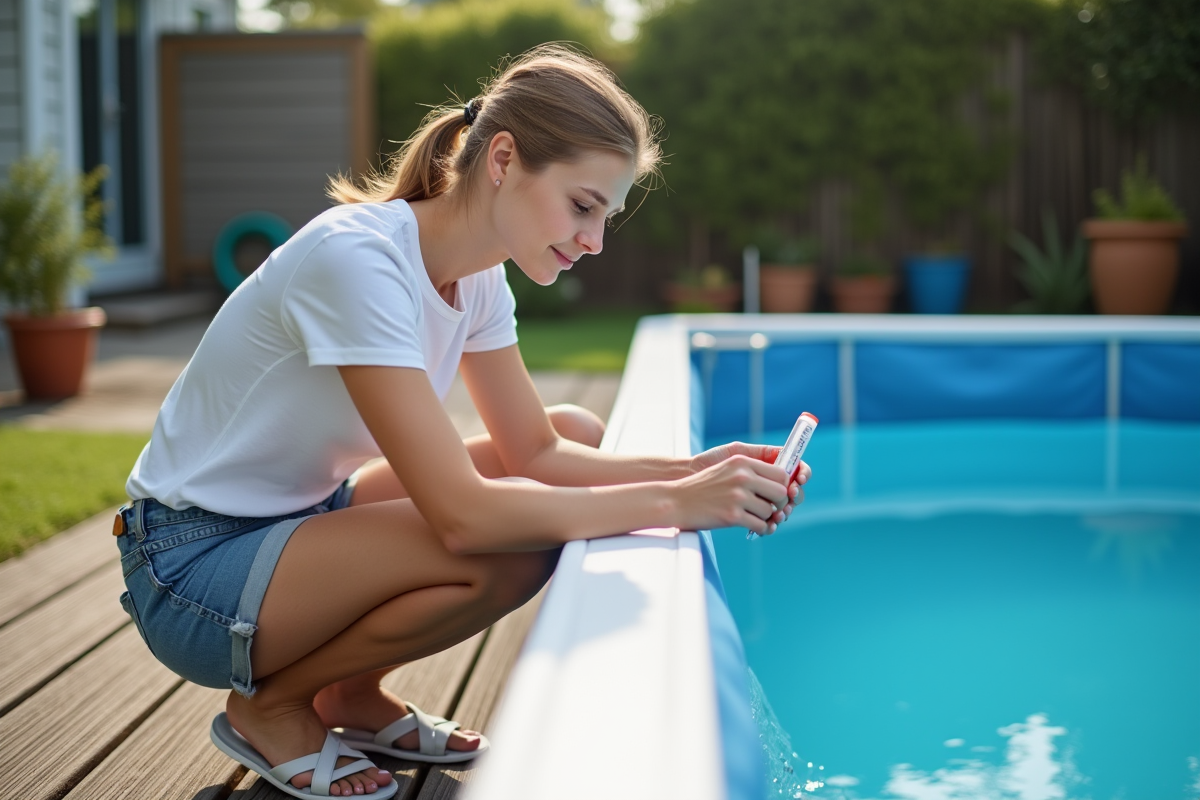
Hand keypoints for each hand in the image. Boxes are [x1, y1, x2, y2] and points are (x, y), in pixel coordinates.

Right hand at [690, 441, 809, 531]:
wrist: (676, 501)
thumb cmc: (702, 487)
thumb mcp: (727, 469)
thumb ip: (751, 472)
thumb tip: (783, 486)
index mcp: (742, 462)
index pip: (781, 473)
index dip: (785, 486)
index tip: (779, 494)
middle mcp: (742, 476)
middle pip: (781, 492)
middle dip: (780, 504)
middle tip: (772, 509)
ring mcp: (737, 496)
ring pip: (771, 511)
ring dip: (767, 518)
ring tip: (757, 518)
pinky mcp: (732, 515)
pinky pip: (761, 525)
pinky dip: (761, 529)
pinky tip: (754, 528)